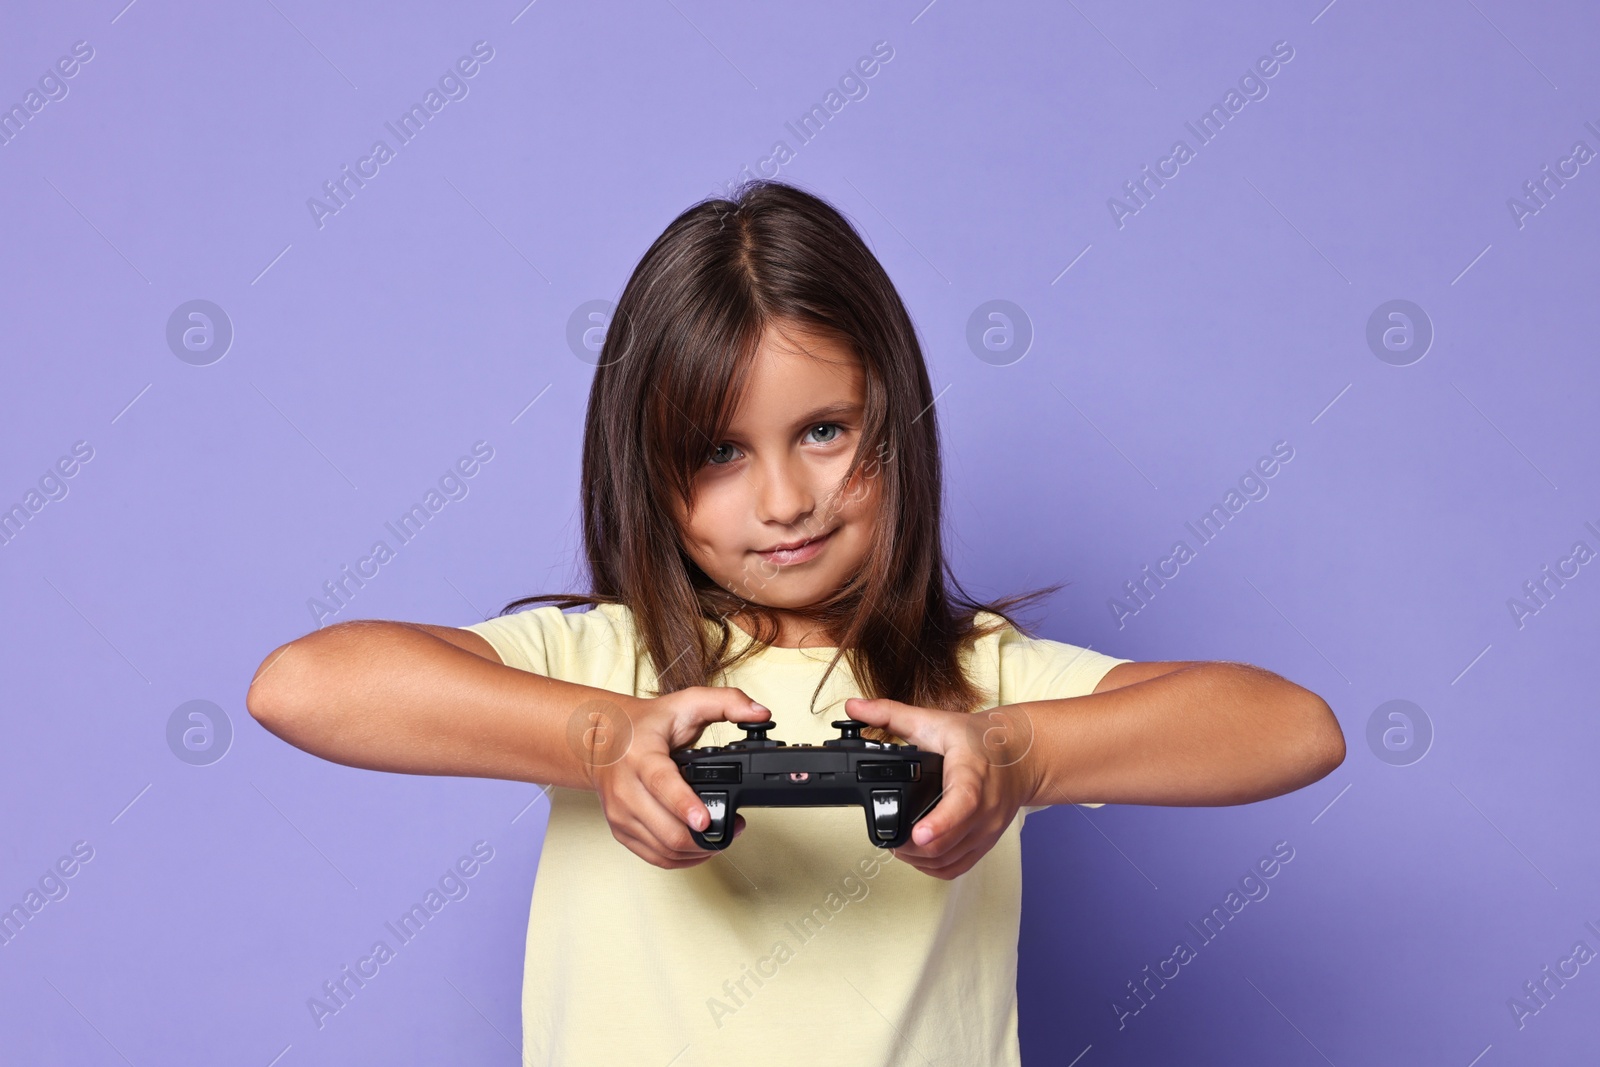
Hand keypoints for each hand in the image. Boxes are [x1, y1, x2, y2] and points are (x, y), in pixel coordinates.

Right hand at [585, 687, 771, 868]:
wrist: (602, 739)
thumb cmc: (646, 724)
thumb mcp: (687, 702)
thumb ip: (727, 702)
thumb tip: (761, 713)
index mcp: (641, 755)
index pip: (661, 784)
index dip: (684, 804)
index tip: (704, 819)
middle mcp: (625, 788)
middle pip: (667, 829)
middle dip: (706, 836)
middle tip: (735, 826)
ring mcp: (620, 813)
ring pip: (664, 849)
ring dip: (698, 851)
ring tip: (722, 836)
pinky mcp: (621, 831)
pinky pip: (655, 858)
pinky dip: (682, 859)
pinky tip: (699, 847)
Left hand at [843, 696, 1038, 879]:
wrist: (1018, 755)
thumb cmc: (978, 740)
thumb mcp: (933, 721)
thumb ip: (890, 714)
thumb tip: (854, 706)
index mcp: (971, 773)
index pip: (961, 804)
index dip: (940, 822)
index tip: (919, 833)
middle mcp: (985, 806)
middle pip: (948, 842)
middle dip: (913, 847)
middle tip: (889, 839)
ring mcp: (987, 828)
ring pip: (950, 859)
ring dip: (921, 859)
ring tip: (900, 846)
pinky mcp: (987, 842)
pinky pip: (959, 867)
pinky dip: (935, 867)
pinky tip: (920, 855)